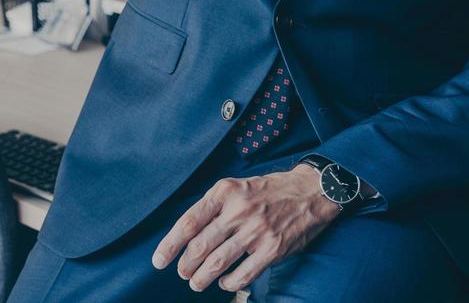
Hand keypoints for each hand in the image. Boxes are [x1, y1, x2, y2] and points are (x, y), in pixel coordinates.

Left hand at [151, 164, 338, 293]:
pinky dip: (228, 283)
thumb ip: (214, 205)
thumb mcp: (237, 186)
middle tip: (181, 272)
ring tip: (195, 282)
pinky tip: (223, 283)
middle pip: (200, 246)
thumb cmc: (268, 190)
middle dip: (185, 265)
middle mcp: (238, 210)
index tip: (159, 259)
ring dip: (201, 278)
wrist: (310, 191)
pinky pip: (242, 274)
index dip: (170, 244)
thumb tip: (187, 232)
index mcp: (225, 192)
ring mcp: (256, 231)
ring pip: (217, 263)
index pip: (189, 222)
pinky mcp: (272, 249)